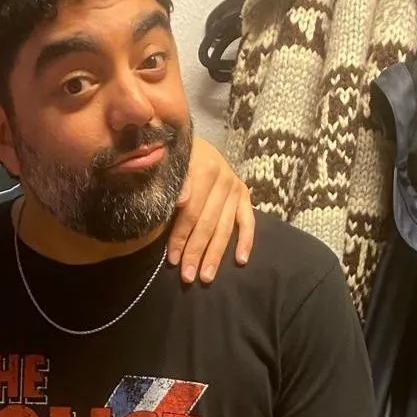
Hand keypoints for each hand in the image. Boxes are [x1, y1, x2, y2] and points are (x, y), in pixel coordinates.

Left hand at [169, 137, 254, 282]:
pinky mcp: (244, 194)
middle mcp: (223, 179)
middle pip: (208, 223)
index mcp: (204, 169)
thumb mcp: (168, 163)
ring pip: (225, 227)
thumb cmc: (172, 156)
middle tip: (187, 277)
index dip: (180, 237)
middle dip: (196, 252)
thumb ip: (174, 181)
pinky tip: (240, 260)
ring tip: (206, 277)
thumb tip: (180, 201)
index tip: (171, 260)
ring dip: (216, 254)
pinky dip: (246, 240)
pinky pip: (247, 220)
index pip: (191, 212)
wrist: (188, 139)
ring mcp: (235, 188)